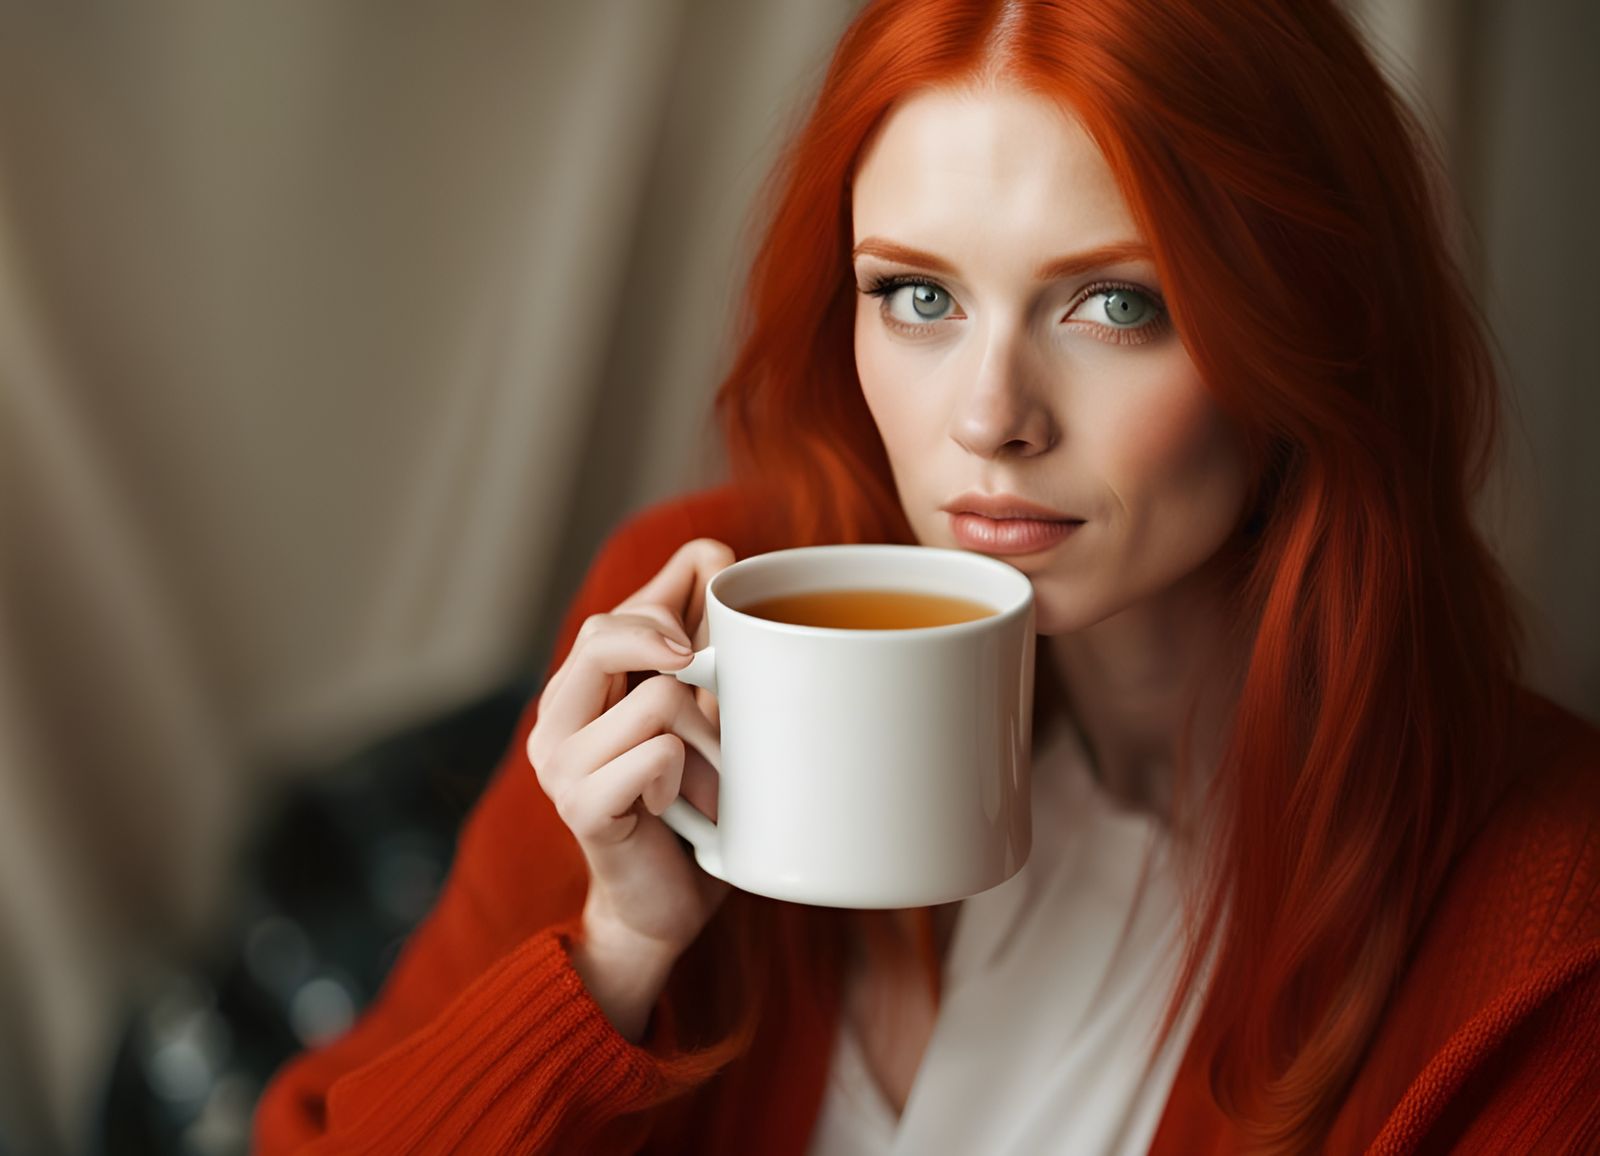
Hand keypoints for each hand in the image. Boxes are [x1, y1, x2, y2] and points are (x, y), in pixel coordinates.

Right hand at [527, 538, 735, 977]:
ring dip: (706, 739)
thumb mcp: (702, 715)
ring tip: (710, 777)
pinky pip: (654, 756)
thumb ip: (701, 645)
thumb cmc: (691, 809)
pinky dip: (686, 778)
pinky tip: (681, 807)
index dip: (675, 599)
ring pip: (655, 699)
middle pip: (608, 633)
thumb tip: (715, 554)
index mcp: (581, 690)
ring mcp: (560, 764)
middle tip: (710, 682)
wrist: (664, 911)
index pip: (617, 611)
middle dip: (677, 644)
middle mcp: (557, 718)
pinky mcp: (581, 807)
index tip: (719, 623)